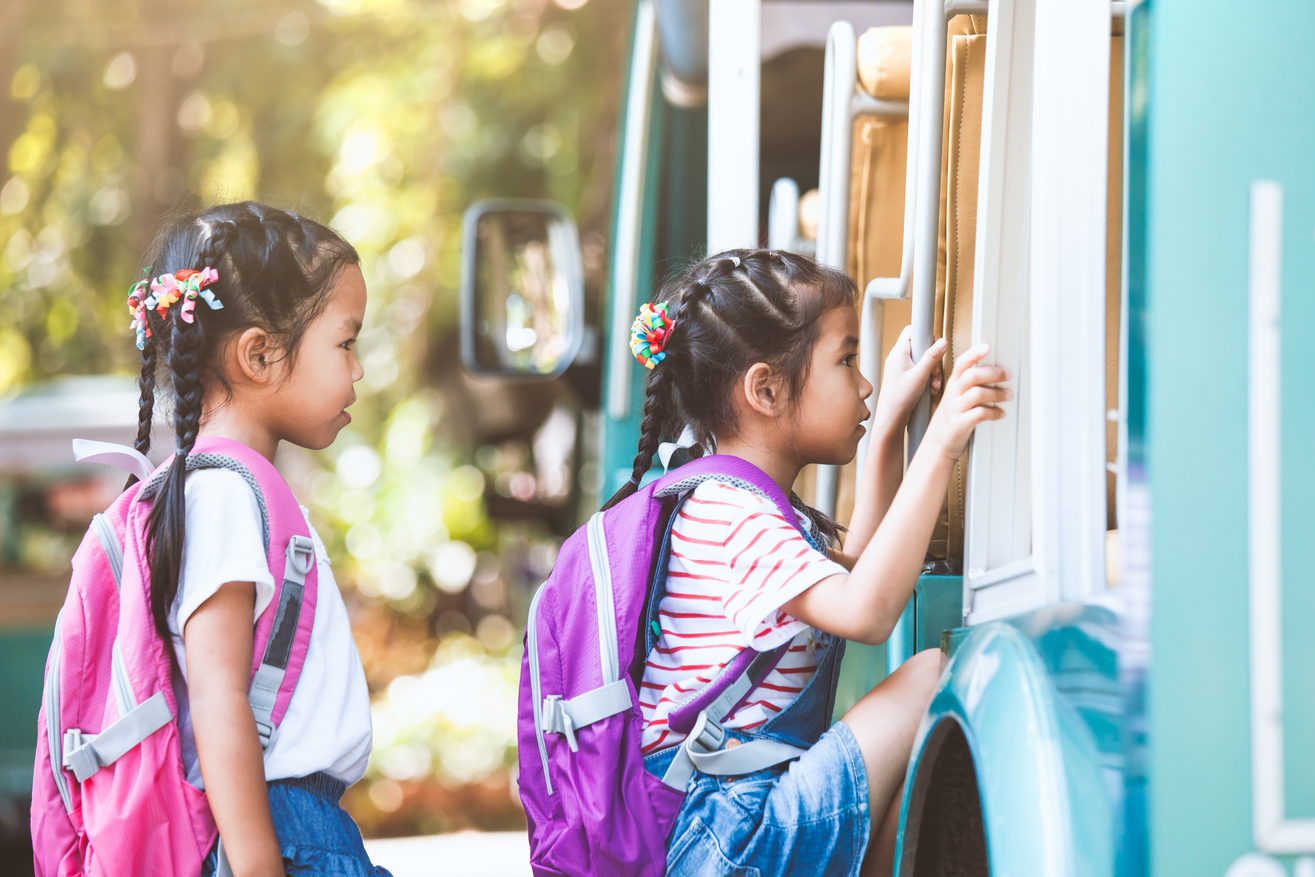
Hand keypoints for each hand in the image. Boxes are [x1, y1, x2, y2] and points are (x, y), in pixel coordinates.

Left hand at [873, 327, 945, 432]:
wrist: (890, 418)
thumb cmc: (899, 398)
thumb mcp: (920, 375)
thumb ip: (932, 357)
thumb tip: (942, 342)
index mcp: (898, 352)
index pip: (913, 330)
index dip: (927, 336)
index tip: (936, 347)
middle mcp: (898, 357)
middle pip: (921, 346)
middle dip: (933, 359)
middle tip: (935, 372)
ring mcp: (900, 367)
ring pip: (922, 360)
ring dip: (932, 371)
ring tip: (933, 384)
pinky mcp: (904, 376)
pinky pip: (919, 370)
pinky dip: (927, 378)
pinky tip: (930, 389)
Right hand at [922, 343, 1009, 460]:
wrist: (936, 446)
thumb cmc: (950, 421)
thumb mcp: (954, 400)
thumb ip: (968, 387)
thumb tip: (992, 374)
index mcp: (952, 386)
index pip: (961, 364)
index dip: (973, 354)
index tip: (986, 347)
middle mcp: (952, 395)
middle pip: (972, 375)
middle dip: (993, 373)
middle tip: (1008, 374)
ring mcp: (955, 409)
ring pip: (977, 393)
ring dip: (997, 394)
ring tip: (1008, 395)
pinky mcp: (960, 424)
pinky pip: (979, 414)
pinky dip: (993, 413)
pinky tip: (1000, 414)